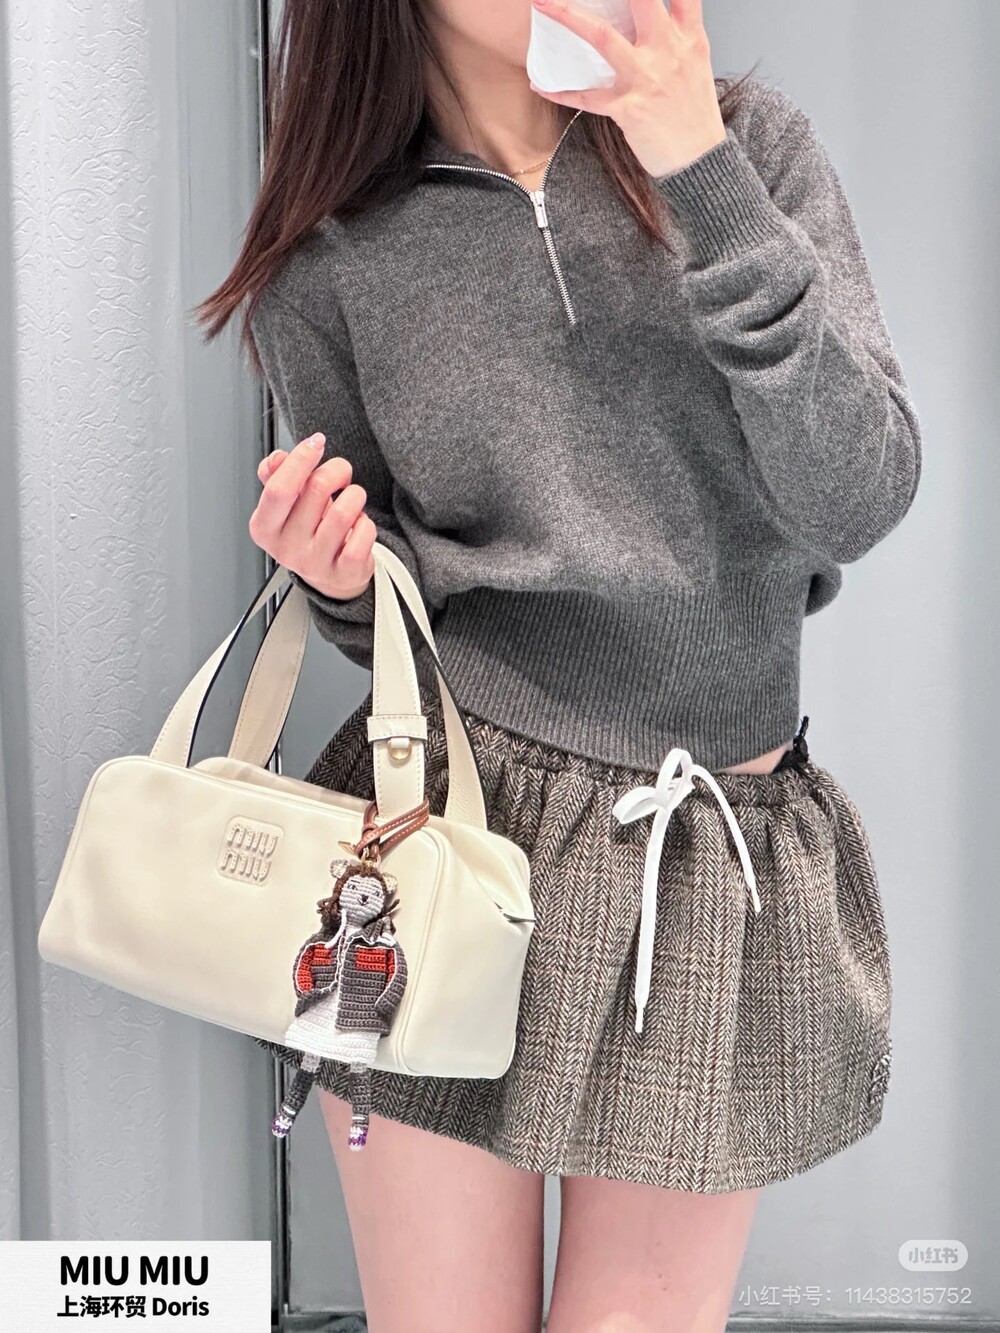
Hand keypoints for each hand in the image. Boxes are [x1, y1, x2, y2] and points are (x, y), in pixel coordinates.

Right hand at [248, 433, 376, 599]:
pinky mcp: (344, 572)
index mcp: (264, 528)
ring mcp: (315, 563)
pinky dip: (367, 522)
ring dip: (355, 495)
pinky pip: (363, 533)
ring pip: (344, 511)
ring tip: (352, 500)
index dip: (301, 459)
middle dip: (336, 470)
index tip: (316, 442)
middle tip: (341, 473)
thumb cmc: (309, 532)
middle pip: (316, 489)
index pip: (279, 488)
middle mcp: (286, 548)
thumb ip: (277, 476)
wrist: (332, 574)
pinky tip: (358, 525)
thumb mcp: (287, 504)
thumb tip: (277, 459)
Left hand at [528, 0, 725, 176]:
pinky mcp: (628, 107)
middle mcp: (668, 51)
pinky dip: (560, 92)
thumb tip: (645, 22)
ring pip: (602, 36)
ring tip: (543, 3)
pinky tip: (541, 86)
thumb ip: (674, 38)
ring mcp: (646, 77)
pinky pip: (586, 97)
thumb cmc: (695, 115)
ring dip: (568, 16)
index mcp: (689, 38)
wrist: (700, 160)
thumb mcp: (695, 65)